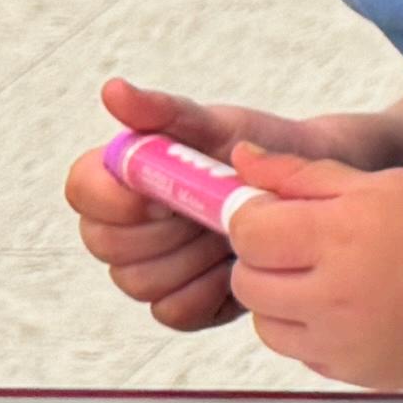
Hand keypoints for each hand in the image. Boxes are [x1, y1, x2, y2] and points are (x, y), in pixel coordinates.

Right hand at [60, 72, 402, 335]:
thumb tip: (113, 89)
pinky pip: (174, 312)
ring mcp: (152, 270)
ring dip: (192, 258)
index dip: (115, 198)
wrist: (319, 192)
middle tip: (215, 212)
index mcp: (122, 178)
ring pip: (140, 282)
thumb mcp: (220, 126)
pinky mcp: (186, 303)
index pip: (84, 193)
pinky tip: (240, 265)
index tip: (164, 194)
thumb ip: (165, 111)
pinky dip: (210, 291)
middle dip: (163, 230)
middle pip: (107, 244)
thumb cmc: (262, 152)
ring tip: (233, 232)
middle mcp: (125, 228)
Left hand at [219, 147, 402, 390]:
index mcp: (341, 235)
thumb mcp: (383, 182)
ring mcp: (345, 343)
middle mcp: (335, 296)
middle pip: (248, 282)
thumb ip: (303, 174)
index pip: (248, 231)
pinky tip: (351, 309)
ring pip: (267, 325)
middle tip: (301, 246)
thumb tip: (240, 159)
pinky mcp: (357, 372)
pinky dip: (313, 331)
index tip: (275, 213)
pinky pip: (304, 353)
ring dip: (281, 301)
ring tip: (324, 280)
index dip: (253, 217)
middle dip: (264, 260)